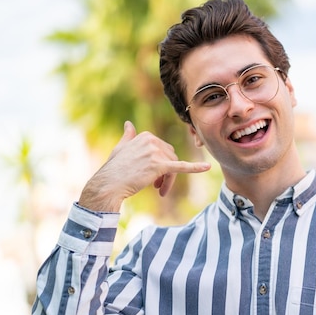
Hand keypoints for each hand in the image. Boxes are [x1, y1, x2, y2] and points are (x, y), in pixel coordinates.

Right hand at [78, 121, 210, 211]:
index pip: (164, 150)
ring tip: (158, 190)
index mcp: (146, 136)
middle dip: (166, 173)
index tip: (152, 175)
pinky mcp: (159, 166)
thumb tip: (128, 124)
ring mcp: (156, 152)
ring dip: (168, 180)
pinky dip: (195, 168)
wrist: (108, 185)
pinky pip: (181, 167)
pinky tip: (207, 168)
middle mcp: (152, 141)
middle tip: (156, 186)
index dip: (161, 164)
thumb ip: (128, 136)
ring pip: (173, 166)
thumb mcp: (121, 148)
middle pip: (171, 158)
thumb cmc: (113, 169)